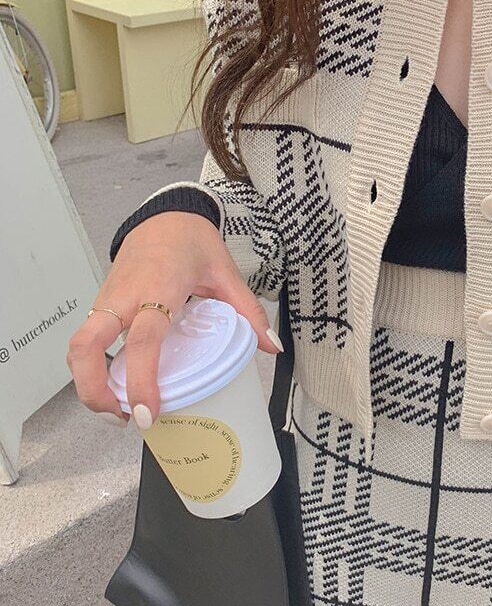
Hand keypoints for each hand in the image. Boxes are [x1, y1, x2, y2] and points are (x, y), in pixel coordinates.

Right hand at [67, 211, 281, 429]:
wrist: (165, 214)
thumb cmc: (193, 241)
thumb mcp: (226, 272)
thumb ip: (248, 310)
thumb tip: (271, 347)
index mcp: (158, 289)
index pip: (142, 340)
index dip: (142, 379)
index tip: (149, 411)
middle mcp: (125, 297)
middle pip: (86, 347)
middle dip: (93, 390)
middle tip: (122, 419)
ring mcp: (107, 300)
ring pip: (78, 346)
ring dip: (88, 383)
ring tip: (119, 410)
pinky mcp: (102, 303)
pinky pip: (87, 338)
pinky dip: (93, 366)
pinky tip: (118, 385)